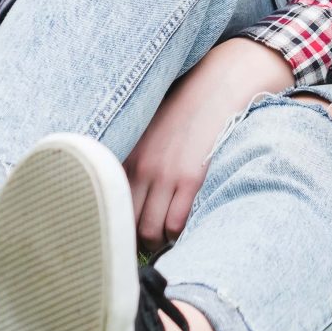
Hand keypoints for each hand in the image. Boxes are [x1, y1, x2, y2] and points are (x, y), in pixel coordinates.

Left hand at [124, 39, 292, 246]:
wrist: (219, 86)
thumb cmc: (186, 111)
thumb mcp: (149, 132)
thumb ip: (135, 162)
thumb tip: (123, 196)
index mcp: (127, 156)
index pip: (111, 206)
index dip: (118, 227)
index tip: (127, 234)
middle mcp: (141, 168)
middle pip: (128, 224)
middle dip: (137, 241)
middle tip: (149, 244)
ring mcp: (166, 175)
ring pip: (151, 231)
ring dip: (159, 242)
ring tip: (168, 239)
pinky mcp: (192, 178)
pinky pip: (177, 224)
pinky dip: (178, 235)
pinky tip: (185, 229)